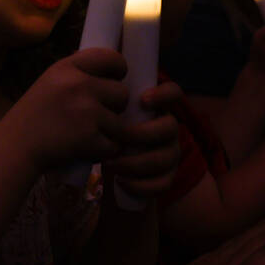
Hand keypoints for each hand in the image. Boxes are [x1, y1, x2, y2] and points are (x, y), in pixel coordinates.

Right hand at [4, 47, 127, 171]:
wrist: (14, 147)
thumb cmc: (33, 116)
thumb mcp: (50, 82)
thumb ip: (79, 75)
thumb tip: (114, 73)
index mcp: (67, 67)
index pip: (111, 57)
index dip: (118, 70)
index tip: (114, 81)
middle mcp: (78, 85)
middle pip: (122, 93)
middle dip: (114, 107)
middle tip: (95, 117)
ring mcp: (86, 112)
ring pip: (121, 123)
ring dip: (109, 133)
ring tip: (87, 135)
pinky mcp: (89, 138)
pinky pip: (114, 145)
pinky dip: (103, 152)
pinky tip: (85, 149)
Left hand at [101, 82, 182, 198]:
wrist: (109, 167)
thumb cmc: (104, 130)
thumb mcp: (105, 111)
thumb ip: (104, 94)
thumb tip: (91, 79)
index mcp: (156, 108)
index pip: (173, 92)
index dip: (163, 94)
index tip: (142, 100)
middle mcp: (168, 128)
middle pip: (171, 127)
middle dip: (143, 134)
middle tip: (115, 140)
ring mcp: (170, 153)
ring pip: (166, 158)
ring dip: (136, 163)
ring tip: (109, 164)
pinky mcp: (166, 178)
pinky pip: (163, 183)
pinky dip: (140, 185)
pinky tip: (121, 181)